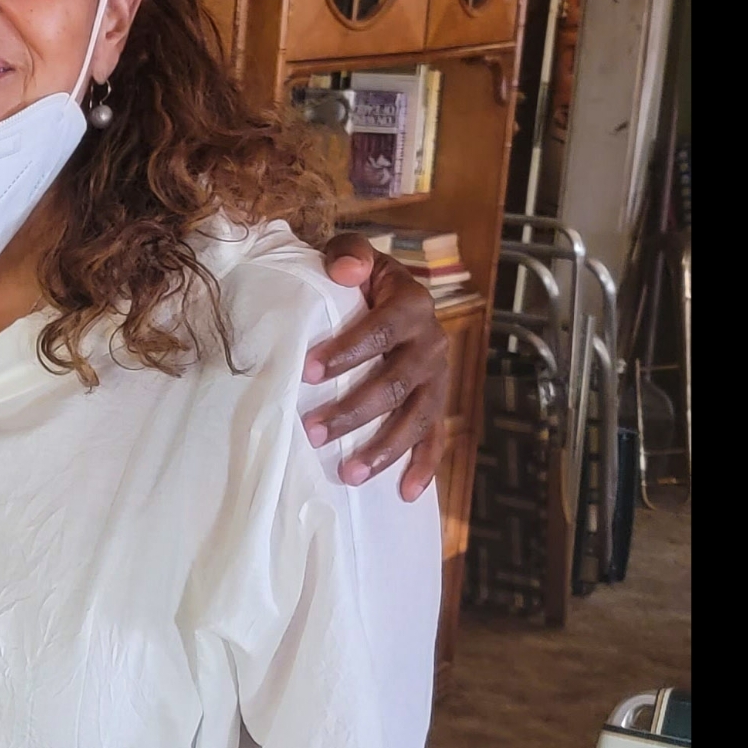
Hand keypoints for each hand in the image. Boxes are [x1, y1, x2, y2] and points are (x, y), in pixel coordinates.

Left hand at [305, 239, 448, 501]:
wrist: (388, 291)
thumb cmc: (360, 278)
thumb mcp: (353, 254)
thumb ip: (347, 254)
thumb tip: (345, 270)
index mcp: (412, 305)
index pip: (381, 330)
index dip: (348, 351)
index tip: (310, 370)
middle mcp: (432, 342)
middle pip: (396, 383)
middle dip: (355, 411)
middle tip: (313, 431)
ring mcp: (437, 377)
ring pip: (418, 418)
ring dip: (385, 448)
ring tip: (349, 474)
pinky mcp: (436, 402)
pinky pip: (436, 438)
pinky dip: (425, 467)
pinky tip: (405, 492)